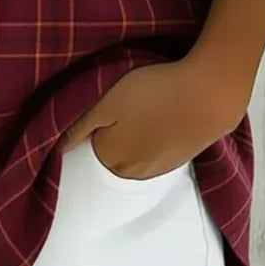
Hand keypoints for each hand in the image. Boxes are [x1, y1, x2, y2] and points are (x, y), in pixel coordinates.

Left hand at [59, 56, 249, 179]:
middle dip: (112, 133)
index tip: (101, 104)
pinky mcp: (180, 160)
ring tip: (144, 108)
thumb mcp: (107, 103)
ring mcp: (158, 169)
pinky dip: (154, 139)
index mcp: (110, 157)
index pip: (88, 146)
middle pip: (111, 153)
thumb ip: (79, 127)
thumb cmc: (153, 93)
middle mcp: (132, 172)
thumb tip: (56, 148)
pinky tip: (161, 118)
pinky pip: (156, 153)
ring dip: (134, 137)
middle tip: (123, 104)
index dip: (92, 123)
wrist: (208, 96)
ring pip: (134, 154)